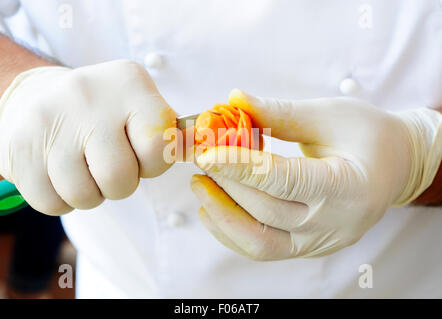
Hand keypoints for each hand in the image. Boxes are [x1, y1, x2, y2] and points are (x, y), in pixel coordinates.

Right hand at [0, 60, 176, 214]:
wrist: (39, 99)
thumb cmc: (104, 114)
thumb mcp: (140, 108)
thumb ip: (171, 133)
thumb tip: (206, 146)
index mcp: (130, 84)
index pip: (160, 145)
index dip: (154, 164)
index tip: (141, 155)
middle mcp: (89, 96)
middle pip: (120, 179)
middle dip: (121, 184)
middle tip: (110, 165)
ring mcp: (49, 121)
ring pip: (85, 196)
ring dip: (91, 193)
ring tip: (84, 167)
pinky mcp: (19, 148)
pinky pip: (53, 204)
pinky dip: (62, 199)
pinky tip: (60, 172)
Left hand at [191, 89, 440, 258]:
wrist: (394, 165)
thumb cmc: (368, 135)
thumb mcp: (329, 115)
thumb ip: (280, 113)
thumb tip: (233, 100)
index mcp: (349, 186)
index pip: (284, 180)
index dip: (240, 166)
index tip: (205, 151)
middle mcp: (336, 223)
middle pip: (266, 212)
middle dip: (225, 184)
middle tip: (198, 158)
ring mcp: (322, 242)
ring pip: (260, 242)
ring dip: (223, 215)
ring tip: (200, 184)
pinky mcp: (308, 247)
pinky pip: (264, 248)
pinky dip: (233, 232)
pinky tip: (212, 209)